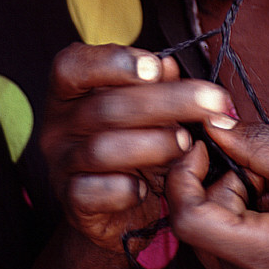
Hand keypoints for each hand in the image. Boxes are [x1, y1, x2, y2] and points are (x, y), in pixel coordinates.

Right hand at [40, 42, 231, 253]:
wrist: (114, 207)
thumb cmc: (132, 140)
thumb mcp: (144, 107)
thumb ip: (154, 84)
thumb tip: (168, 66)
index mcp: (70, 90)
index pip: (73, 65)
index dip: (113, 62)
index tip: (157, 67)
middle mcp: (58, 124)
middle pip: (106, 106)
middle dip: (167, 101)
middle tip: (210, 102)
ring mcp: (61, 164)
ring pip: (103, 149)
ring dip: (153, 145)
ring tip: (186, 143)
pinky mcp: (71, 202)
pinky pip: (95, 194)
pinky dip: (125, 191)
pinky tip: (148, 188)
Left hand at [167, 122, 268, 268]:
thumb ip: (264, 144)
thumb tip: (218, 126)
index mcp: (263, 255)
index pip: (188, 217)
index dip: (185, 175)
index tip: (203, 146)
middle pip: (196, 214)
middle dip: (222, 178)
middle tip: (263, 169)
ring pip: (208, 221)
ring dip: (233, 193)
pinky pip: (222, 232)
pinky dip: (240, 208)